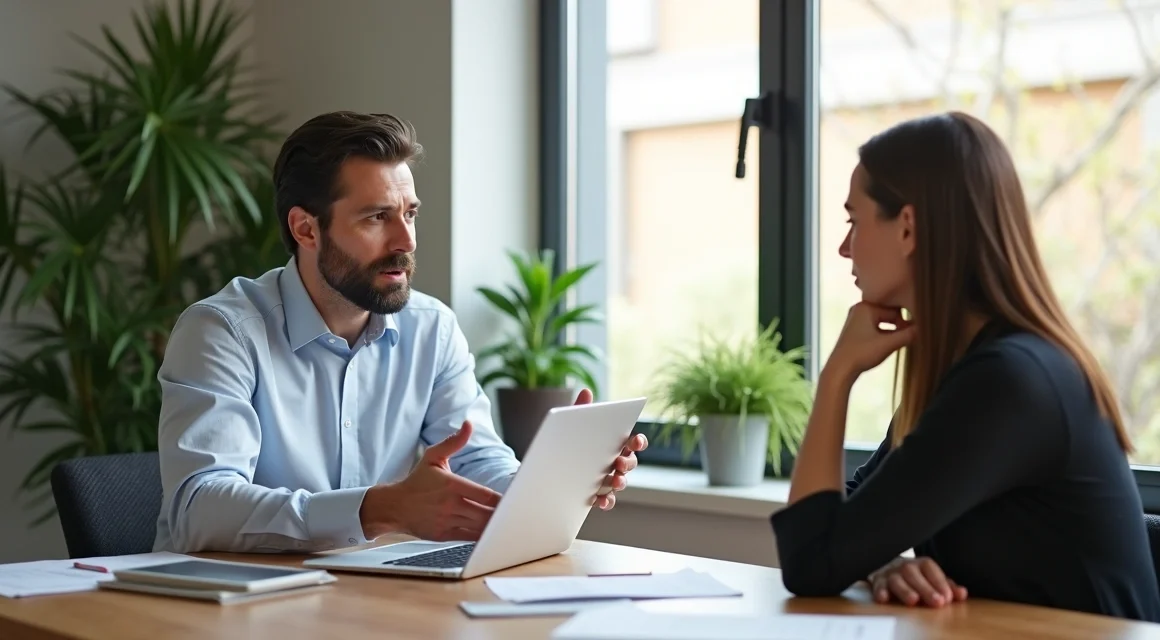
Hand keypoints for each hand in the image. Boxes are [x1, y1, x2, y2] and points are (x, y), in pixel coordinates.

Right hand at [359, 421, 501, 541]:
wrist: (394, 506)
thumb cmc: (417, 481)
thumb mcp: (433, 457)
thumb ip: (454, 442)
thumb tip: (468, 424)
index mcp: (451, 485)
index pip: (485, 494)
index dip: (502, 499)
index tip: (515, 499)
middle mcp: (450, 505)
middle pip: (486, 514)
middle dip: (502, 515)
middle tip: (519, 514)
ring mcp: (447, 522)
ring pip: (479, 528)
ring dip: (495, 527)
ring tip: (510, 524)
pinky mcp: (443, 536)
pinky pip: (468, 538)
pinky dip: (482, 537)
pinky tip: (493, 534)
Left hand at [570, 389, 649, 510]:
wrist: (547, 465)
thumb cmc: (568, 441)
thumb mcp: (572, 424)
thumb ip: (581, 410)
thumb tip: (586, 391)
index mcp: (613, 443)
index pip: (632, 442)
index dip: (637, 441)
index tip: (635, 441)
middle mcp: (614, 462)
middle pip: (629, 463)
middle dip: (628, 462)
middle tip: (619, 462)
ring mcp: (608, 480)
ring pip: (621, 482)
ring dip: (621, 482)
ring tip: (615, 481)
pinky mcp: (597, 495)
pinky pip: (607, 501)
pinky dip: (607, 502)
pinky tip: (600, 501)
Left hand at [826, 302, 914, 380]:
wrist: (840, 370)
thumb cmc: (862, 354)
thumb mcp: (889, 344)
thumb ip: (908, 335)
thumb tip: (925, 328)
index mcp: (866, 307)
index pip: (895, 311)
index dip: (906, 323)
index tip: (916, 334)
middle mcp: (859, 308)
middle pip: (889, 315)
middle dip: (900, 326)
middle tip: (910, 338)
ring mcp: (855, 319)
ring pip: (883, 322)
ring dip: (893, 331)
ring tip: (902, 341)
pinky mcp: (854, 329)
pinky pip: (875, 327)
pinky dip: (884, 334)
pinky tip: (890, 344)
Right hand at [868, 557, 967, 607]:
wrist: (889, 570)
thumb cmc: (917, 578)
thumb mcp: (933, 580)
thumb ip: (947, 587)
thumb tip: (962, 594)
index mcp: (921, 564)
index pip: (930, 569)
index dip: (939, 582)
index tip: (948, 597)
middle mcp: (905, 566)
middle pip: (913, 574)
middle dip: (925, 589)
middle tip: (937, 603)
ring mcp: (890, 573)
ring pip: (895, 579)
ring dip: (904, 590)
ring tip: (913, 601)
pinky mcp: (877, 581)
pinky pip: (877, 585)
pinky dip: (880, 591)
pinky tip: (884, 598)